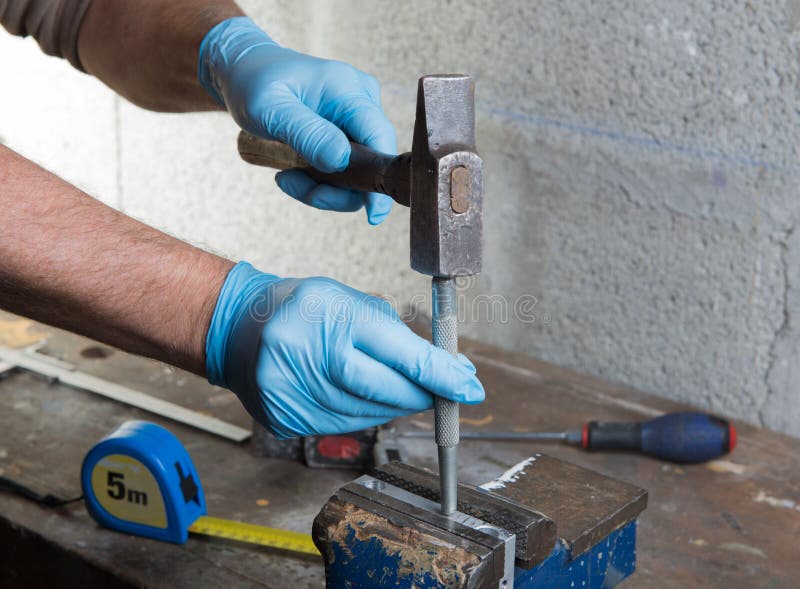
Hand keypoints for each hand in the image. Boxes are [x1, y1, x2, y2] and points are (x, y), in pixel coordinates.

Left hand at [198, 17, 395, 224]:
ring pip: (355, 174)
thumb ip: (307, 133)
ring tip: (286, 178)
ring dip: (321, 188)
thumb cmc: (253, 84)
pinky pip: (342, 171)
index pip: (380, 137)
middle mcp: (361, 102)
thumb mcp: (270, 108)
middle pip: (369, 163)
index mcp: (348, 90)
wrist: (244, 74)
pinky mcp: (346, 135)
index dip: (380, 178)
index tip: (373, 214)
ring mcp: (355, 120)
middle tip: (294, 186)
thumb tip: (342, 160)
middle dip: (336, 188)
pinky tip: (291, 173)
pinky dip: (317, 181)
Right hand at [205, 263, 484, 438]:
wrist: (238, 326)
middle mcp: (307, 352)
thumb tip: (450, 370)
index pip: (400, 352)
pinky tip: (359, 396)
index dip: (440, 374)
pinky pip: (341, 425)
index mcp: (330, 313)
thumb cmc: (303, 308)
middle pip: (384, 390)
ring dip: (392, 406)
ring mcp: (291, 389)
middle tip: (444, 392)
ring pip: (366, 414)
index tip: (470, 388)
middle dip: (421, 394)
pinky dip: (362, 414)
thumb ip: (398, 335)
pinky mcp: (282, 416)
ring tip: (394, 387)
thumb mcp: (351, 302)